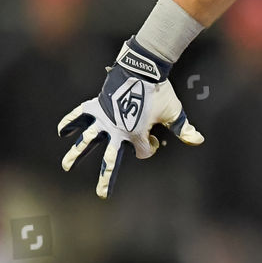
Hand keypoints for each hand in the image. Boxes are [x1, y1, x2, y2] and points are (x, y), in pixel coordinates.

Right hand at [57, 38, 203, 198]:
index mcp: (137, 134)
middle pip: (112, 160)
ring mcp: (105, 119)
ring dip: (76, 154)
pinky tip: (62, 132)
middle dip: (107, 178)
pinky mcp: (97, 106)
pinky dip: (70, 122)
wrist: (143, 68)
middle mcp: (118, 131)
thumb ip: (183, 128)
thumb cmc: (160, 91)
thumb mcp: (174, 112)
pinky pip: (79, 115)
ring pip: (88, 141)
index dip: (151, 146)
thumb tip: (199, 140)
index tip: (154, 135)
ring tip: (66, 166)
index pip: (143, 152)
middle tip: (101, 193)